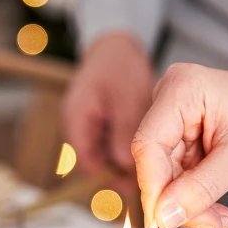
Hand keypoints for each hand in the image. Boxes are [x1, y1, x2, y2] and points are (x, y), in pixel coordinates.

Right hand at [62, 32, 154, 175]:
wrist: (117, 44)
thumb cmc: (120, 65)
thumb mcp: (126, 98)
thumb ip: (124, 131)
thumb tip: (125, 166)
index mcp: (76, 119)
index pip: (86, 164)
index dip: (110, 177)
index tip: (136, 183)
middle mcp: (78, 127)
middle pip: (96, 164)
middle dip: (120, 172)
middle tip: (148, 177)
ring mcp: (88, 127)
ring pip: (105, 157)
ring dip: (125, 162)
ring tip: (151, 163)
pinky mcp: (100, 125)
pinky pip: (111, 146)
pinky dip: (126, 149)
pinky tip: (146, 148)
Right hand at [131, 63, 227, 227]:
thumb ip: (198, 189)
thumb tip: (163, 216)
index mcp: (183, 88)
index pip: (149, 144)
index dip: (154, 187)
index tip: (164, 222)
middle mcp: (175, 102)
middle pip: (156, 164)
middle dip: (178, 202)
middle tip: (208, 227)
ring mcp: (181, 124)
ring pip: (167, 179)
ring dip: (190, 208)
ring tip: (222, 223)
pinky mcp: (190, 145)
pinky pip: (180, 182)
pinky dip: (197, 203)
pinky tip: (220, 215)